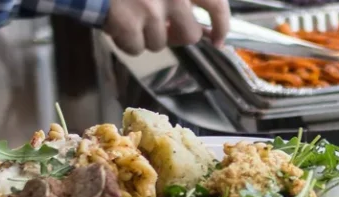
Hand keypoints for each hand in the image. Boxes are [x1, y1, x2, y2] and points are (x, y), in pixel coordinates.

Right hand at [103, 0, 230, 54]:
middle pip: (190, 36)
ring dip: (145, 36)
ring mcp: (150, 10)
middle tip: (161, 27)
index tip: (218, 39)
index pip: (216, 5)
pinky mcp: (128, 23)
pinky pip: (136, 49)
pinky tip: (116, 24)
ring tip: (130, 16)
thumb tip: (203, 29)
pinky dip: (125, 42)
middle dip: (176, 37)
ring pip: (159, 44)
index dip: (221, 26)